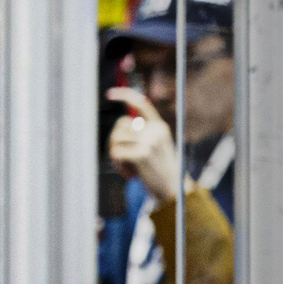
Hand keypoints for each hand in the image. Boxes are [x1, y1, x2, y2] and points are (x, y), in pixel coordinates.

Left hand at [105, 87, 180, 202]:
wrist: (172, 190)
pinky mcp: (142, 153)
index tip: (110, 93)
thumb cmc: (159, 169)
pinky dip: (117, 164)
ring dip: (116, 155)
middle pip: (120, 125)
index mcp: (160, 126)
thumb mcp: (155, 147)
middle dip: (116, 141)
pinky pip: (116, 153)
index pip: (142, 104)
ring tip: (128, 167)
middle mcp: (155, 130)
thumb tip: (120, 126)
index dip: (126, 96)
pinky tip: (129, 173)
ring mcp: (149, 141)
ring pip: (116, 139)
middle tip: (124, 159)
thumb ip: (141, 134)